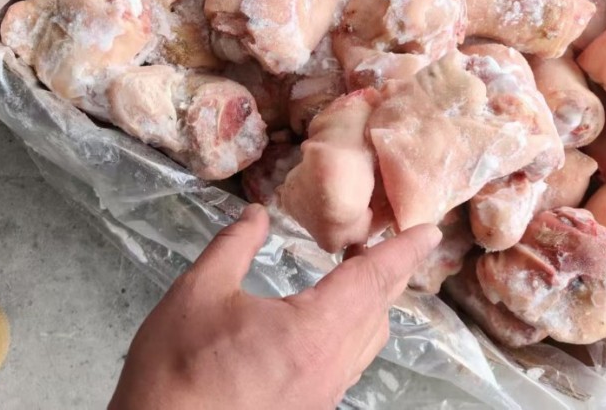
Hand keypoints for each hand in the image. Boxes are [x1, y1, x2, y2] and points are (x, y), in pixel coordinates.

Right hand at [109, 204, 440, 409]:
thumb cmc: (177, 366)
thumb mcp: (200, 292)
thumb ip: (235, 245)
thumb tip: (256, 213)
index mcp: (311, 332)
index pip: (371, 281)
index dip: (402, 252)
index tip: (429, 231)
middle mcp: (329, 368)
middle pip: (378, 313)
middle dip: (388, 274)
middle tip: (384, 240)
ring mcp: (322, 395)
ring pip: (367, 343)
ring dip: (372, 304)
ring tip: (357, 272)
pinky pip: (348, 363)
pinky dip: (353, 330)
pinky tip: (327, 319)